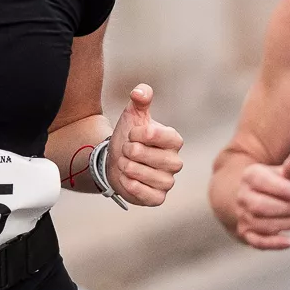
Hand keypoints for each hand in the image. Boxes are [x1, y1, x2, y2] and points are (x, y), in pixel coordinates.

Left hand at [106, 84, 184, 204]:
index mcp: (173, 140)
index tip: (131, 134)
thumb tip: (140, 91)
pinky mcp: (158, 198)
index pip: (159, 136)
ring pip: (150, 176)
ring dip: (130, 168)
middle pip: (153, 157)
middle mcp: (175, 161)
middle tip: (125, 149)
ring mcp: (168, 181)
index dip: (140, 134)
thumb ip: (139, 99)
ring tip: (124, 163)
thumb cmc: (129, 137)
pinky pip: (150, 195)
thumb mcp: (133, 115)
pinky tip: (126, 178)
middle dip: (131, 152)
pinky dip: (133, 187)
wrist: (114, 160)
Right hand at [229, 146, 289, 249]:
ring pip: (261, 224)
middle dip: (284, 208)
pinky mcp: (247, 234)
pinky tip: (289, 242)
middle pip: (260, 206)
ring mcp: (243, 217)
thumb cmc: (277, 186)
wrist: (253, 200)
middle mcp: (243, 197)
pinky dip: (272, 244)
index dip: (279, 188)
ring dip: (285, 223)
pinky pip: (257, 241)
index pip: (260, 181)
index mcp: (250, 177)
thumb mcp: (285, 174)